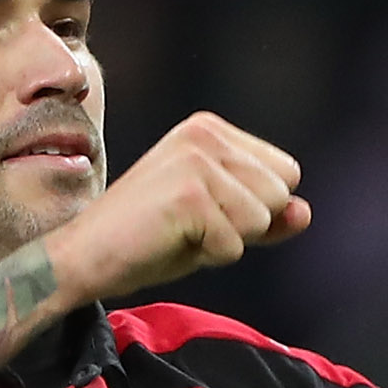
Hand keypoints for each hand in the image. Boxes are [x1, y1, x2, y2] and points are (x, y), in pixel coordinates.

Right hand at [42, 113, 308, 303]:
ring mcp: (196, 161)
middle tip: (186, 228)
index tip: (201, 214)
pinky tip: (166, 243)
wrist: (82, 257)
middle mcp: (205, 134)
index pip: (285, 174)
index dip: (254, 210)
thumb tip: (305, 211)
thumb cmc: (146, 241)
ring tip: (177, 234)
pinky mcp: (189, 194)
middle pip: (279, 194)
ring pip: (261, 220)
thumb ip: (266, 218)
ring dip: (224, 242)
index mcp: (210, 130)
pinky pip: (234, 245)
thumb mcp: (217, 225)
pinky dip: (206, 257)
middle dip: (243, 226)